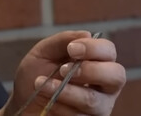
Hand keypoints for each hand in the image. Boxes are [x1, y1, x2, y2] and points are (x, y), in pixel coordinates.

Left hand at [4, 30, 125, 115]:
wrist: (23, 101)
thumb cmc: (36, 73)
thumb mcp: (44, 52)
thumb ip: (63, 41)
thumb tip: (86, 34)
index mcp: (96, 62)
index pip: (109, 51)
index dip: (94, 48)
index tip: (72, 49)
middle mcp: (104, 85)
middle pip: (116, 76)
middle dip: (90, 71)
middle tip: (64, 70)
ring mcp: (99, 106)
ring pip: (94, 101)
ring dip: (66, 91)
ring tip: (43, 84)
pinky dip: (59, 106)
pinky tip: (47, 101)